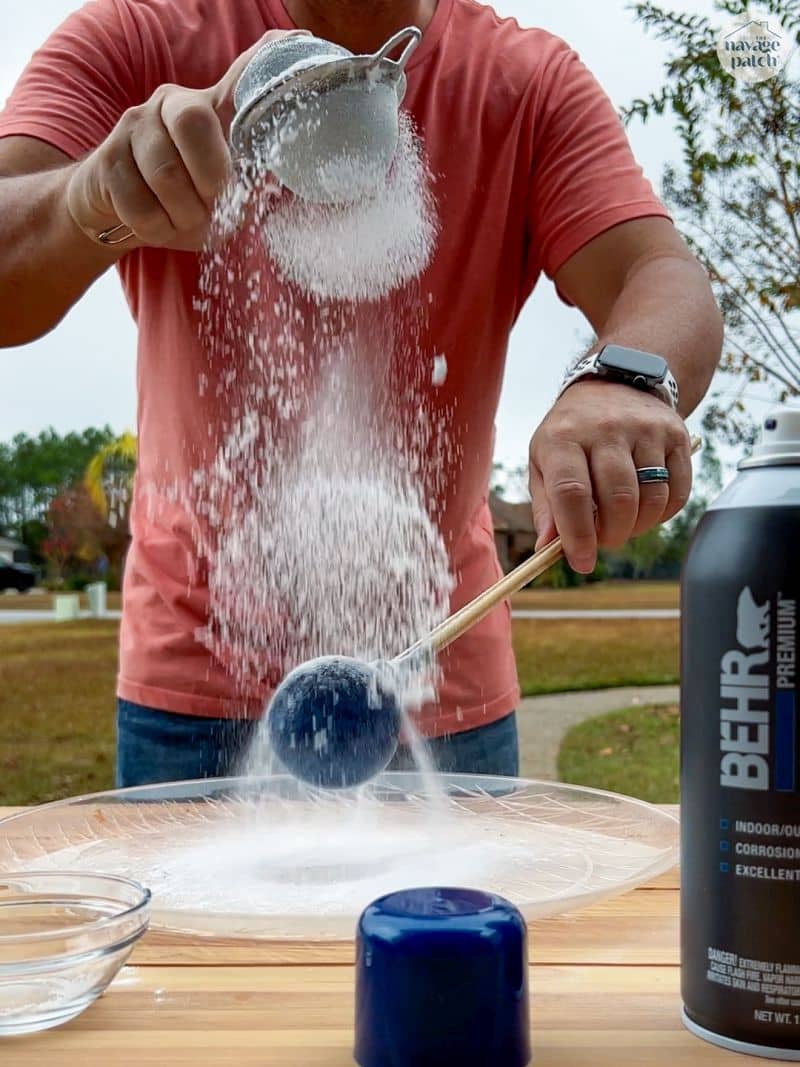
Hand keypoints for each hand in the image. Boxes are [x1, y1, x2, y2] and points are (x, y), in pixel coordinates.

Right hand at [66, 28, 307, 251]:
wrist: (123, 213)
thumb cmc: (185, 202)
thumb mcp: (225, 198)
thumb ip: (249, 187)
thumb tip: (264, 186)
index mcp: (211, 109)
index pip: (238, 79)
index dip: (261, 65)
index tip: (294, 44)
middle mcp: (172, 104)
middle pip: (193, 121)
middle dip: (210, 175)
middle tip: (213, 202)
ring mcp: (135, 125)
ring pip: (165, 172)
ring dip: (184, 214)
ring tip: (185, 220)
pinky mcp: (108, 157)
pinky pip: (139, 204)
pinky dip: (156, 227)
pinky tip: (159, 223)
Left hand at [529, 380, 691, 572]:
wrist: (615, 383)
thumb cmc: (571, 433)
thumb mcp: (544, 460)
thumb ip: (546, 507)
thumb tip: (550, 548)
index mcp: (563, 437)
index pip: (572, 493)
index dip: (578, 535)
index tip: (581, 562)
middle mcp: (606, 429)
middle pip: (617, 499)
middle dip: (611, 535)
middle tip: (604, 541)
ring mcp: (646, 430)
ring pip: (651, 499)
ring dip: (637, 527)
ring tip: (622, 524)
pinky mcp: (676, 435)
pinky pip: (677, 491)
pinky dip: (662, 514)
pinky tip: (645, 510)